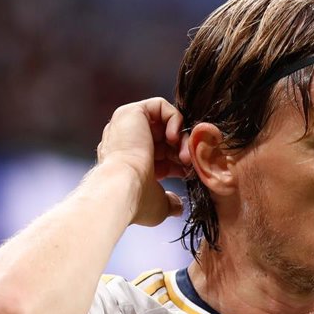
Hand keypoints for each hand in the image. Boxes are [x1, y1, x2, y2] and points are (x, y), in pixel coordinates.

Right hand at [95, 97, 189, 225]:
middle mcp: (127, 142)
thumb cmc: (137, 200)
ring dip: (180, 137)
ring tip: (184, 154)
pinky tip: (174, 138)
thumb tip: (178, 207)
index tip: (188, 173)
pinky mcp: (130, 112)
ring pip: (164, 123)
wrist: (122, 189)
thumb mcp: (158, 205)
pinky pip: (159, 106)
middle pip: (165, 139)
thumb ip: (169, 202)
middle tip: (190, 163)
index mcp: (131, 162)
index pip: (163, 155)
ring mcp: (127, 126)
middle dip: (183, 150)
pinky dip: (174, 119)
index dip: (179, 162)